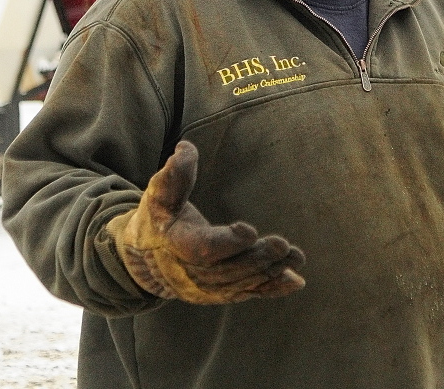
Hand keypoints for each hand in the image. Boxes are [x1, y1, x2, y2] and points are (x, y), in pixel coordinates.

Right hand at [105, 141, 305, 303]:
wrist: (147, 257)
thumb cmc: (159, 217)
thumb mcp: (159, 193)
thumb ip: (174, 173)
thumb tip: (185, 149)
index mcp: (176, 244)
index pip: (202, 248)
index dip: (226, 242)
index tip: (249, 229)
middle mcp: (190, 273)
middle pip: (228, 270)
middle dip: (257, 258)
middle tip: (283, 245)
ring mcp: (207, 288)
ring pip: (241, 283)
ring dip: (270, 272)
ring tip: (296, 257)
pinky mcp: (221, 293)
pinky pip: (248, 293)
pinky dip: (272, 289)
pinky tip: (295, 281)